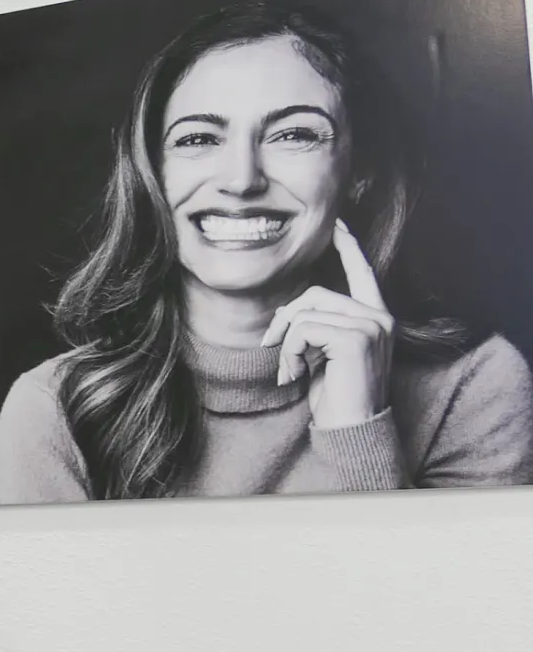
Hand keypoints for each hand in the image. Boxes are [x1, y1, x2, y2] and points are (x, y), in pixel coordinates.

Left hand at [260, 220, 394, 428]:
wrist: (352, 428)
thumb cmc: (337, 395)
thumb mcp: (324, 354)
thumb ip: (317, 326)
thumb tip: (289, 311)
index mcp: (375, 316)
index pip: (362, 272)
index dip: (348, 246)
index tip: (337, 223)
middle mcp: (379, 316)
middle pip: (314, 293)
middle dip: (284, 320)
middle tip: (272, 348)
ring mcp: (372, 325)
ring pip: (305, 312)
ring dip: (286, 343)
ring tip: (289, 370)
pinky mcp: (357, 338)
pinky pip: (303, 329)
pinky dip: (289, 351)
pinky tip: (294, 374)